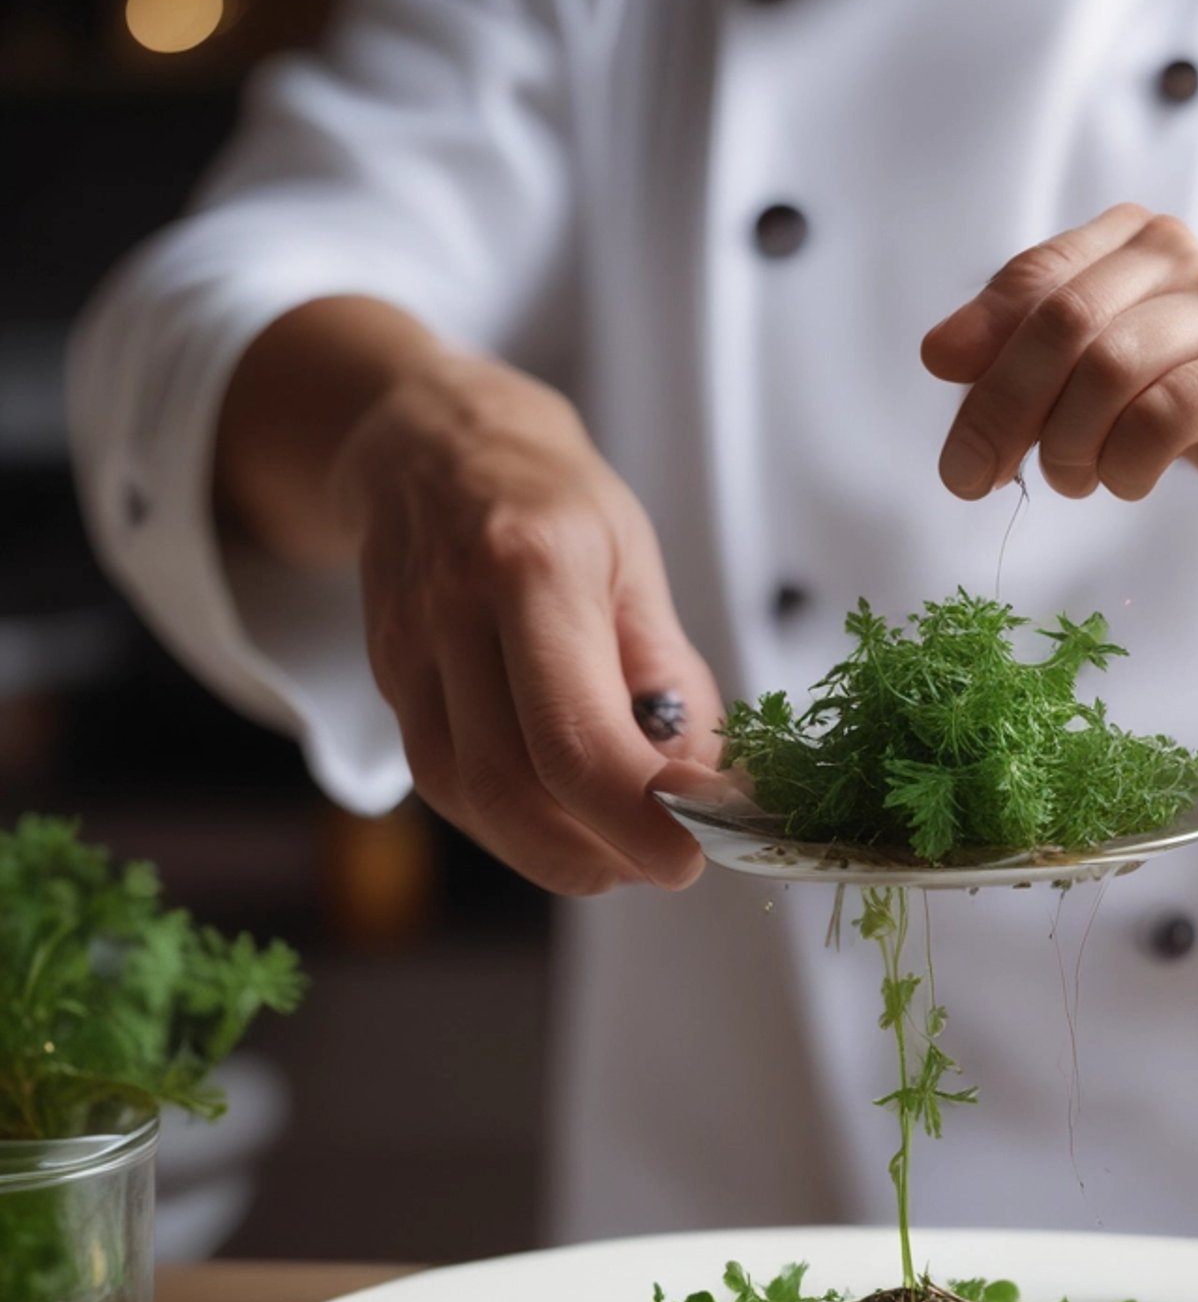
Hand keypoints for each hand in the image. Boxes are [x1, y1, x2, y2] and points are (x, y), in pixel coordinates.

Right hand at [332, 350, 721, 893]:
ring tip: (625, 849)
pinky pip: (449, 786)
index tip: (697, 849)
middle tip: (668, 862)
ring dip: (558, 852)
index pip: (575, 733)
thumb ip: (670, 676)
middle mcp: (454, 611)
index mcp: (533, 565)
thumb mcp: (637, 563)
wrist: (428, 439)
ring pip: (471, 799)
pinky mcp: (389, 684)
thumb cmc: (554, 500)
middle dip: (600, 852)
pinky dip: (517, 825)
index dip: (638, 814)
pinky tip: (568, 822)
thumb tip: (703, 785)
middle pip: (512, 784)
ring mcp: (407, 651)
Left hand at [921, 206, 1197, 712]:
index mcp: (1129, 245)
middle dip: (1003, 413)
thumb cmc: (1197, 409)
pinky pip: (1174, 410)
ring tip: (1076, 482)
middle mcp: (1180, 261)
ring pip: (1110, 365)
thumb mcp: (1097, 381)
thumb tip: (941, 354)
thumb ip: (1024, 361)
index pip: (1030, 288)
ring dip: (1070, 444)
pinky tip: (1126, 484)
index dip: (980, 366)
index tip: (959, 445)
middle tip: (980, 481)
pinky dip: (1129, 460)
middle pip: (1060, 325)